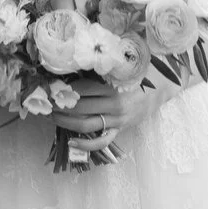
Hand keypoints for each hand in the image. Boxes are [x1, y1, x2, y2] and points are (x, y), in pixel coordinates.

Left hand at [50, 64, 183, 152]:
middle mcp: (114, 103)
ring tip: (52, 117)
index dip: (63, 89)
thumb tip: (72, 64)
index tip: (49, 88)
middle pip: (80, 107)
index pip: (81, 88)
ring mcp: (118, 119)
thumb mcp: (119, 65)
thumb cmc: (138, 71)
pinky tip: (70, 141)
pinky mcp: (121, 130)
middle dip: (59, 106)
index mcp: (113, 84)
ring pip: (86, 124)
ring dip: (66, 122)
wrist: (162, 86)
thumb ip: (99, 67)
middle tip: (45, 103)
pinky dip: (85, 144)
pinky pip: (102, 141)